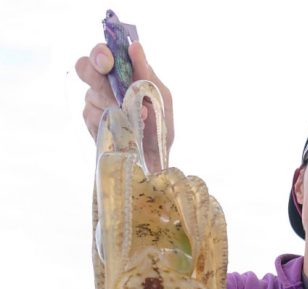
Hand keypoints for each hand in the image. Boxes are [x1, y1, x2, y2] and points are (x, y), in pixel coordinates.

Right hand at [75, 41, 173, 170]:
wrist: (154, 159)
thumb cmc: (158, 126)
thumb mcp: (160, 97)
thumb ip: (147, 73)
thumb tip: (135, 46)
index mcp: (120, 72)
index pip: (102, 53)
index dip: (101, 53)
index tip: (108, 62)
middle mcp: (102, 84)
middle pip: (84, 67)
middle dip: (95, 72)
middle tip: (109, 80)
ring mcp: (93, 102)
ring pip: (92, 94)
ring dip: (114, 104)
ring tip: (135, 117)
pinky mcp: (90, 122)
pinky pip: (92, 115)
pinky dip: (111, 120)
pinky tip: (125, 128)